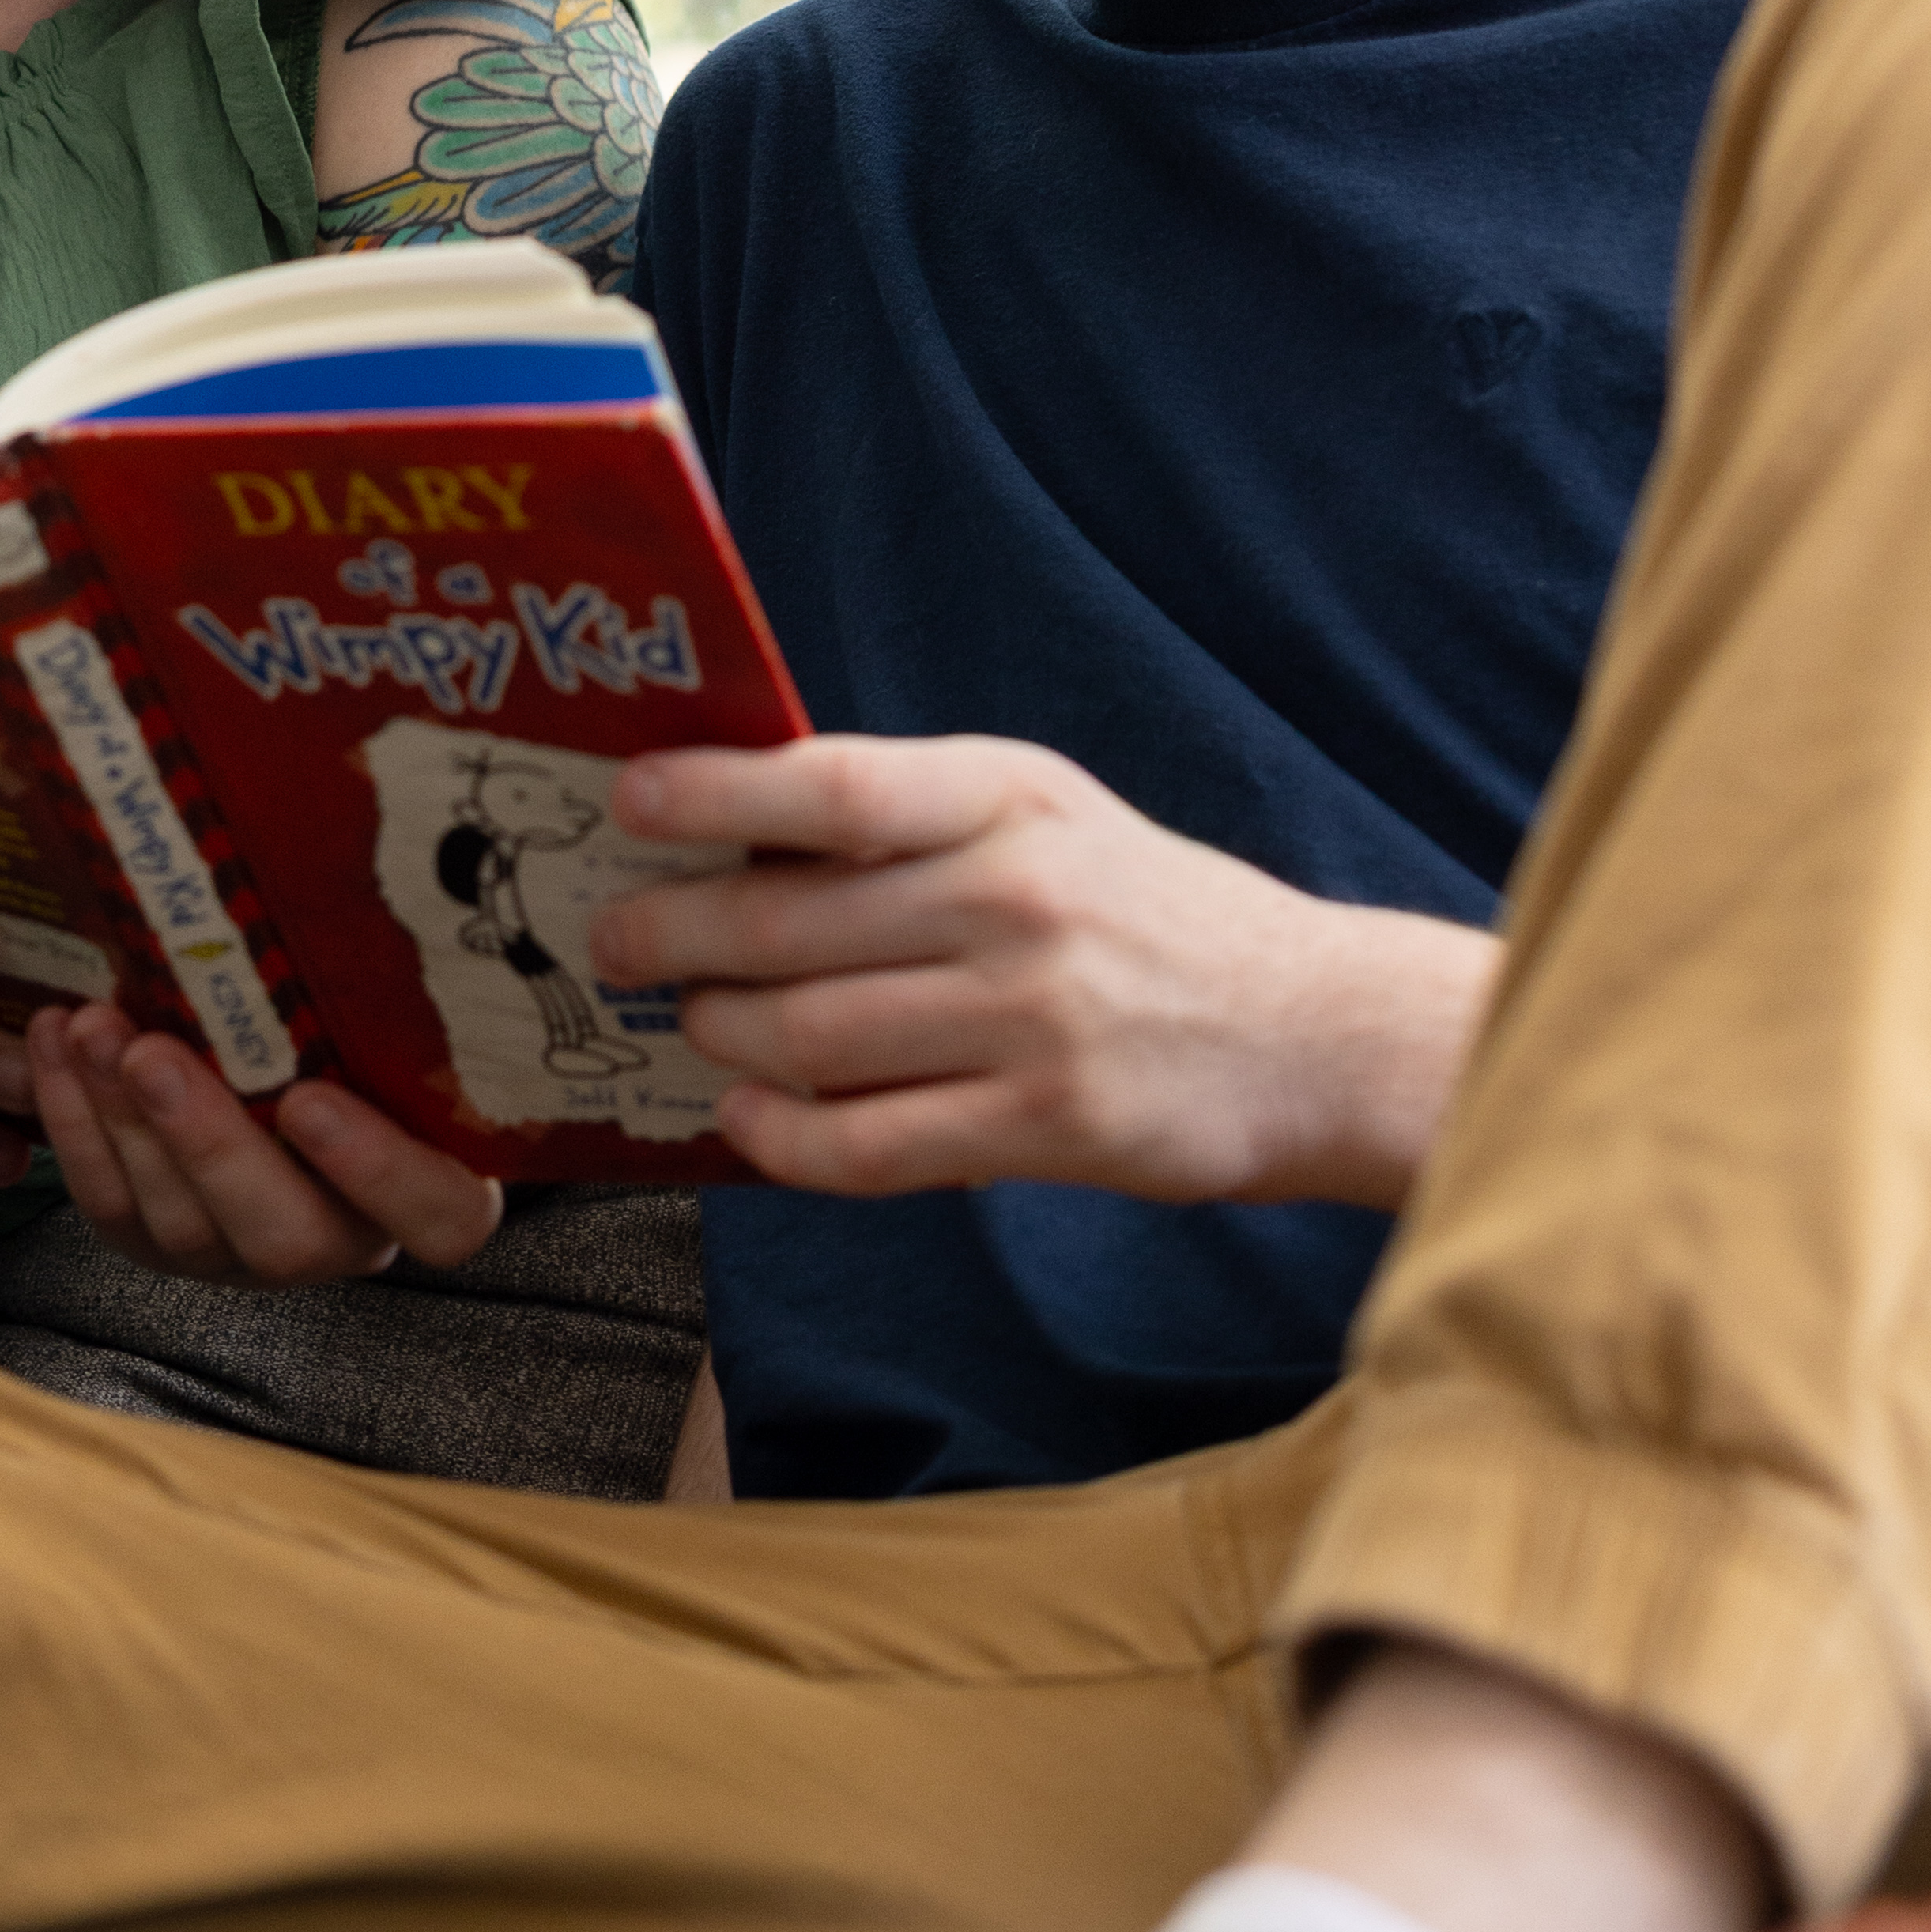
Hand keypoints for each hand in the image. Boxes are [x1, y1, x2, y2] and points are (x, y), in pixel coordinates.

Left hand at [27, 1002, 506, 1283]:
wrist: (277, 1048)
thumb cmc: (360, 1022)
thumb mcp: (393, 1007)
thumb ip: (395, 984)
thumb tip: (403, 871)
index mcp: (430, 1194)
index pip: (437, 1218)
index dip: (378, 1173)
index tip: (310, 1099)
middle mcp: (342, 1241)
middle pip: (285, 1237)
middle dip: (207, 1145)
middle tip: (152, 1055)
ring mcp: (242, 1255)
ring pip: (181, 1225)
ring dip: (124, 1123)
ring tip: (90, 1028)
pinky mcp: (160, 1245)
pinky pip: (110, 1205)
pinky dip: (74, 1123)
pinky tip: (55, 1040)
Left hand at [588, 738, 1492, 1209]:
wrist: (1312, 1029)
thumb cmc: (1146, 915)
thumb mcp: (1046, 819)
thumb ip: (912, 820)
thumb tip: (733, 831)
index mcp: (1009, 799)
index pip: (833, 787)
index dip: (712, 793)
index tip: (627, 801)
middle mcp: (1017, 899)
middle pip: (790, 925)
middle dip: (673, 938)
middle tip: (618, 942)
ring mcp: (1031, 1019)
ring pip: (810, 1038)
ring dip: (723, 1037)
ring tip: (698, 1027)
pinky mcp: (1046, 1126)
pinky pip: (867, 1144)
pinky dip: (782, 1138)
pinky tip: (749, 1121)